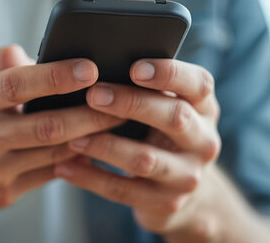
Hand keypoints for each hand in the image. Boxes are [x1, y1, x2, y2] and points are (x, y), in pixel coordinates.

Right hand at [0, 45, 123, 216]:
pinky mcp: (4, 193)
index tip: (90, 68)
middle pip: (44, 125)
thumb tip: (26, 55)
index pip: (15, 85)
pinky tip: (98, 142)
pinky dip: (78, 157)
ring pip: (54, 151)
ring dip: (91, 136)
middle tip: (121, 97)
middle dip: (89, 111)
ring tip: (118, 117)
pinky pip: (51, 172)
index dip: (55, 77)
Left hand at [54, 59, 222, 238]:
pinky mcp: (167, 203)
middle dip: (132, 104)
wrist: (180, 192)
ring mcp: (188, 176)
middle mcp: (204, 141)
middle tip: (94, 94)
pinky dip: (91, 178)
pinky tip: (65, 167)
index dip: (170, 73)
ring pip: (146, 159)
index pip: (199, 84)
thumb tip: (92, 67)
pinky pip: (124, 190)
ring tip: (73, 137)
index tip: (135, 66)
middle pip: (175, 117)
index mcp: (205, 108)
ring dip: (106, 146)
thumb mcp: (165, 108)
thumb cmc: (160, 134)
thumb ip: (146, 88)